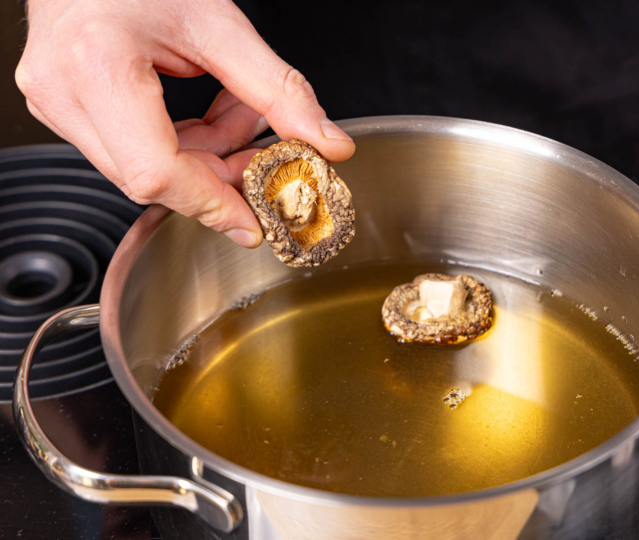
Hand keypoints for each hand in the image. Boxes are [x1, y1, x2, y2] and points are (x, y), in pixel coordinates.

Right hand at [15, 0, 354, 247]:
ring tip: (243, 116)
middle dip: (218, 177)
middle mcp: (66, 93)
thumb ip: (278, 89)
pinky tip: (216, 116)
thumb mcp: (220, 25)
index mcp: (99, 66)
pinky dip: (184, 144)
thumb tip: (326, 141)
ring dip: (207, 157)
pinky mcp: (69, 109)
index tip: (253, 221)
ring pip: (145, 171)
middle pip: (153, 179)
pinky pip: (134, 152)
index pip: (158, 172)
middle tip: (264, 157)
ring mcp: (60, 104)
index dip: (212, 204)